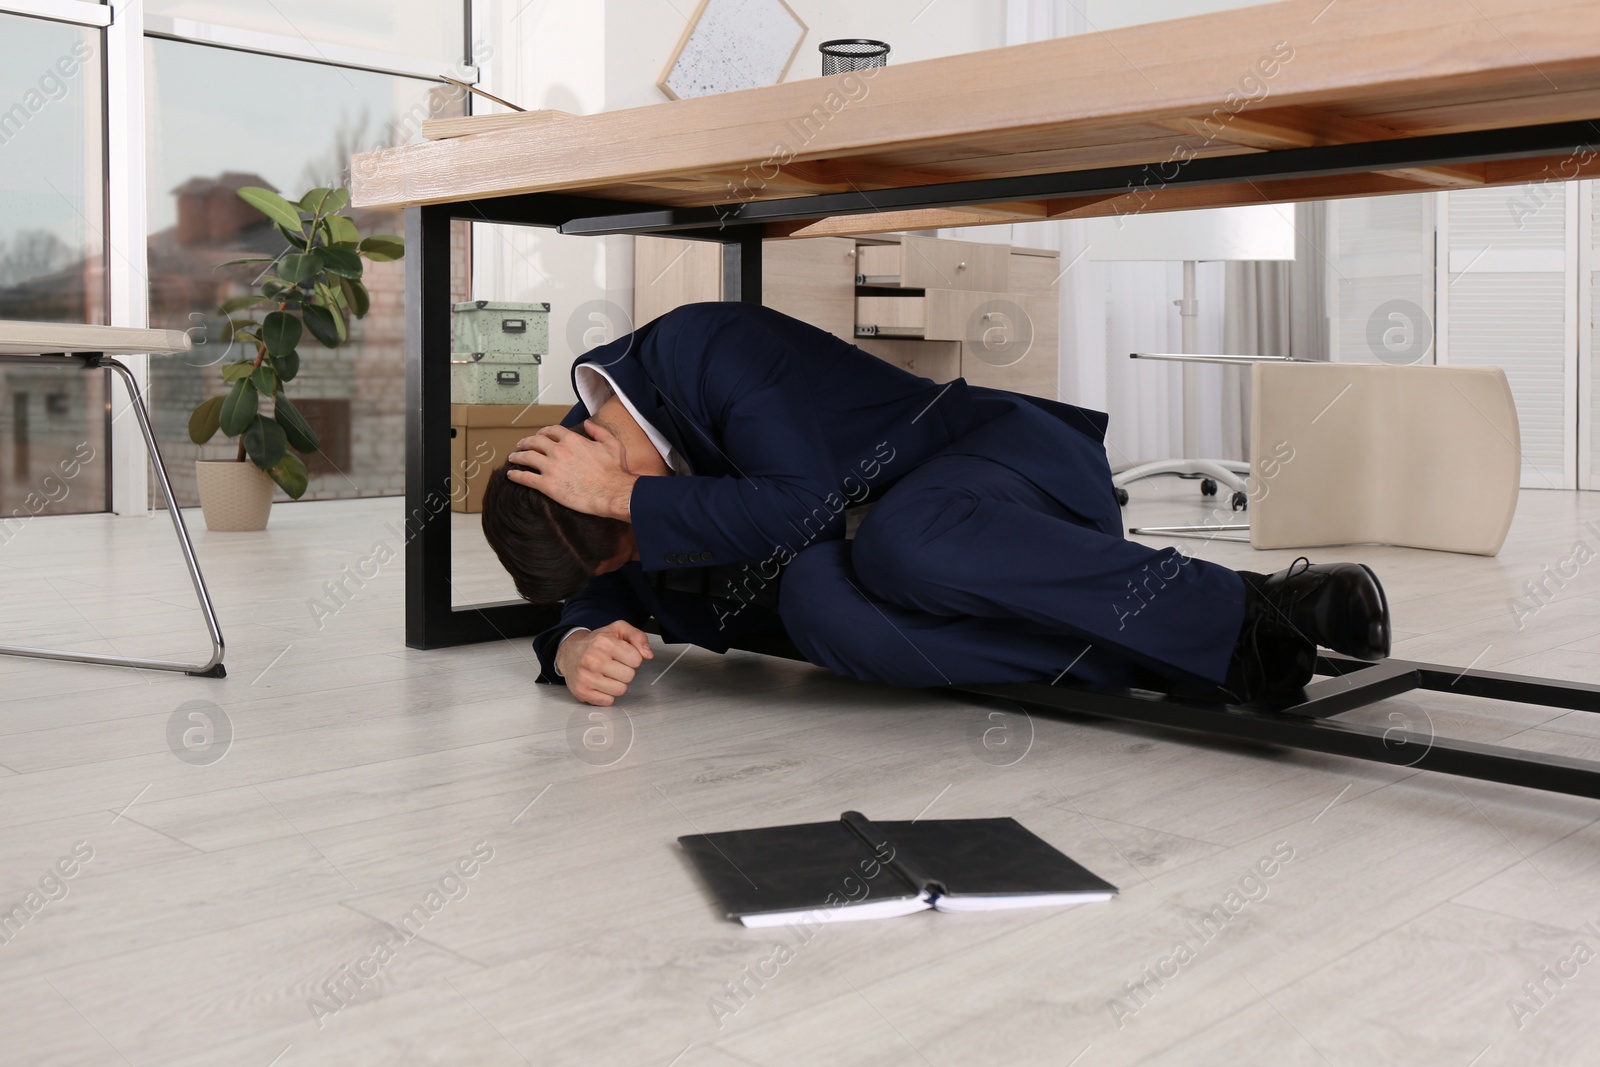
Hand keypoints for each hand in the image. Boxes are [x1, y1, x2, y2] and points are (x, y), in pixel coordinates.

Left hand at [507, 421, 636, 519]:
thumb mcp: (612, 445)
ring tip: (512, 458)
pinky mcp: (547, 485)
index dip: (543, 432)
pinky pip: (526, 477)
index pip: (552, 431)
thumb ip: (599, 432)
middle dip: (526, 442)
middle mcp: (559, 450)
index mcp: (573, 440)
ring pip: (527, 457)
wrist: (613, 493)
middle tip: (521, 445)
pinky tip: (511, 475)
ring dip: (517, 456)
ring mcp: (551, 467)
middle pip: (535, 441)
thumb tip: (588, 424)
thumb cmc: (615, 472)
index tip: (540, 435)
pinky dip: (516, 475)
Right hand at [556, 620, 653, 705]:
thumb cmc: (595, 642)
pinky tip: (600, 683)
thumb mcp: (618, 630)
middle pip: (629, 676)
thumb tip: (647, 654)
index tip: (622, 655)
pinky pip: (608, 701)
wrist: (569, 651)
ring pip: (620, 690)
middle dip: (625, 671)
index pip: (636, 660)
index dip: (632, 658)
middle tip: (614, 665)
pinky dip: (607, 694)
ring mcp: (586, 677)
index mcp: (604, 643)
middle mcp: (593, 660)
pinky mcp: (581, 691)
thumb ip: (638, 637)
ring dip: (617, 684)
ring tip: (607, 674)